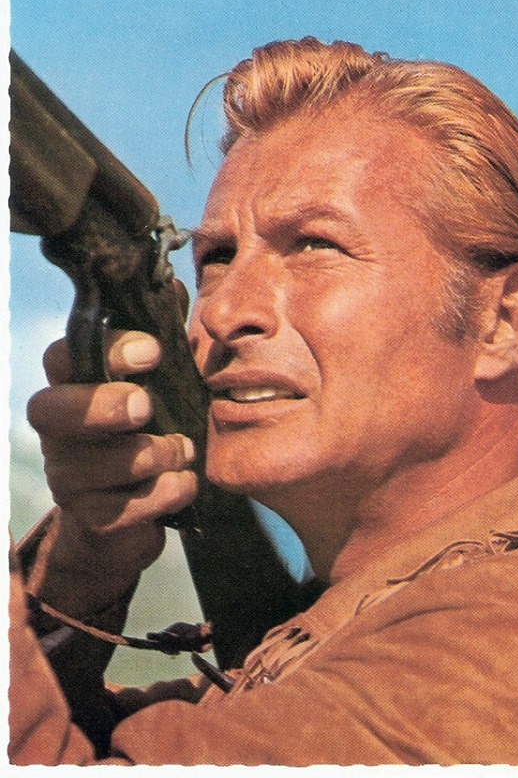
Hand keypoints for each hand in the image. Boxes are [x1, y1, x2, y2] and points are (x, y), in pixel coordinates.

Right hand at [25, 330, 197, 610]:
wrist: (134, 514)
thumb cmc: (150, 429)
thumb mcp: (161, 381)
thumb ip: (163, 333)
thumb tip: (171, 282)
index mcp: (73, 384)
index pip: (63, 356)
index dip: (105, 350)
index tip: (151, 350)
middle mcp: (59, 430)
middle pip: (50, 410)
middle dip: (101, 404)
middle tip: (145, 406)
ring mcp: (67, 476)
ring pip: (91, 464)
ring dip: (149, 454)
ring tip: (183, 449)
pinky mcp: (90, 518)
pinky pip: (119, 509)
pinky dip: (162, 494)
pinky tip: (185, 483)